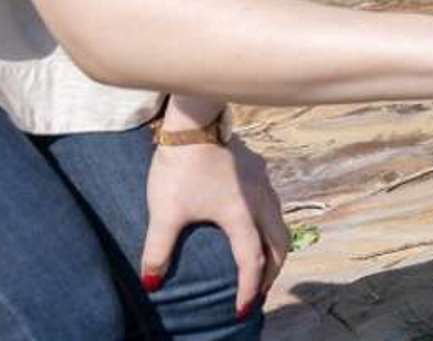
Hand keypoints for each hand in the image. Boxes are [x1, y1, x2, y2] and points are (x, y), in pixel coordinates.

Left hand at [141, 137, 286, 318]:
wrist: (194, 123)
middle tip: (260, 292)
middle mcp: (261, 203)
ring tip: (265, 264)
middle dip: (272, 273)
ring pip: (281, 225)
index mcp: (241, 217)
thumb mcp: (164, 213)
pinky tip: (258, 225)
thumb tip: (151, 283)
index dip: (248, 289)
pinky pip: (275, 208)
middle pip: (279, 246)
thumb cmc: (180, 168)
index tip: (241, 310)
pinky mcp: (259, 172)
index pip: (252, 262)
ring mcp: (264, 185)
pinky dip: (272, 227)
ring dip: (276, 250)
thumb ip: (158, 250)